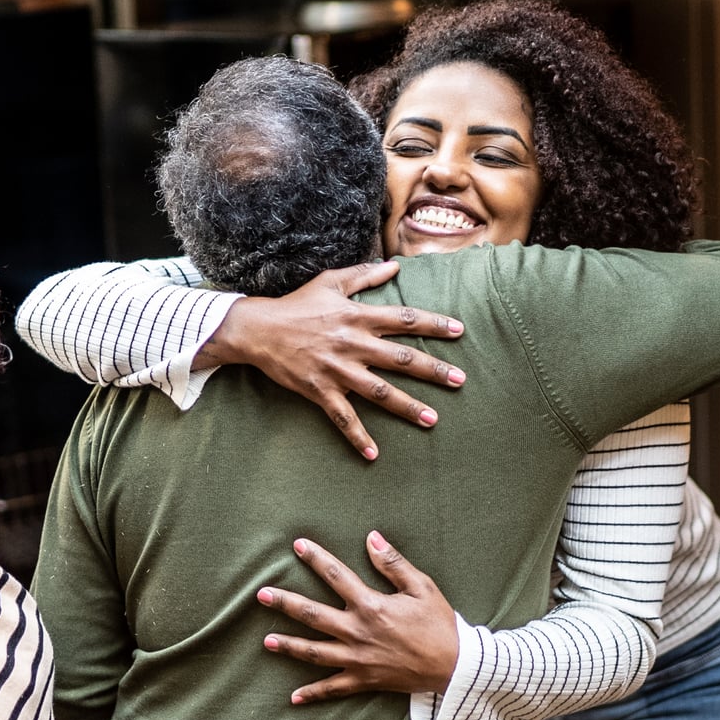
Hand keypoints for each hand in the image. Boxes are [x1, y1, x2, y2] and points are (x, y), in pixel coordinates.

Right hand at [201, 261, 465, 460]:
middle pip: (401, 358)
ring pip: (379, 391)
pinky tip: (373, 454)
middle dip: (433, 370)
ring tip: (432, 419)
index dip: (433, 324)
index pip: (404, 319)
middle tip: (461, 380)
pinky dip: (357, 436)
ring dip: (407, 406)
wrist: (258, 329)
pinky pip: (343, 417)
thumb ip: (365, 275)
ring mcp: (337, 369)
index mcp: (357, 316)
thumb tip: (395, 266)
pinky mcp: (320, 390)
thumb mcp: (331, 282)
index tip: (459, 331)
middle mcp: (352, 343)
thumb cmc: (297, 304)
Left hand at [257, 531, 459, 702]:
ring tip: (267, 641)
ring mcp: (357, 659)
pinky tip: (294, 697)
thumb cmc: (439, 624)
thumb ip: (393, 563)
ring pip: (314, 652)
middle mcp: (357, 632)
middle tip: (262, 595)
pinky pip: (333, 689)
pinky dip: (313, 694)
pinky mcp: (363, 681)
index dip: (316, 558)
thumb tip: (371, 538)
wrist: (454, 667)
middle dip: (285, 603)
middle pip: (313, 615)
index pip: (336, 576)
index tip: (297, 546)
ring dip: (289, 646)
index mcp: (371, 606)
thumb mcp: (422, 587)